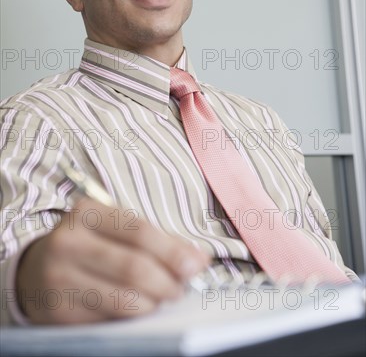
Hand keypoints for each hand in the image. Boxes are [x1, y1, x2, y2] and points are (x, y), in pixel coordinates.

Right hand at [16, 198, 210, 323]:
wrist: (35, 272)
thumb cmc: (89, 246)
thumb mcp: (115, 231)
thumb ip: (159, 241)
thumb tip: (198, 260)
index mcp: (86, 213)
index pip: (139, 231)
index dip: (172, 251)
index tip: (196, 266)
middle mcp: (68, 242)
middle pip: (134, 267)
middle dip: (168, 282)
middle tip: (180, 288)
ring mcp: (60, 278)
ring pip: (124, 298)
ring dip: (153, 302)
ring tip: (162, 298)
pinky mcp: (58, 311)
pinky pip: (109, 319)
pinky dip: (133, 316)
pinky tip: (138, 308)